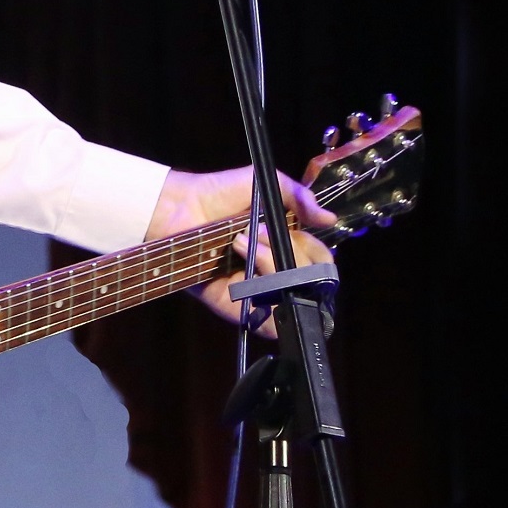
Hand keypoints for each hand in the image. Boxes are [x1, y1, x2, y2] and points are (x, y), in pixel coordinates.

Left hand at [146, 165, 337, 332]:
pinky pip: (265, 323)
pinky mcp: (235, 306)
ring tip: (244, 247)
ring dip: (274, 272)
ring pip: (291, 303)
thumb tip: (329, 219)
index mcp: (287, 247)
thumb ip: (298, 197)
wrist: (178, 207)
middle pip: (310, 284)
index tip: (294, 230)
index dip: (315, 252)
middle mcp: (275, 271)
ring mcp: (257, 291)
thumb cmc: (218, 193)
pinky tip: (245, 274)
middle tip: (257, 233)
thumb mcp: (263, 183)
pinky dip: (264, 304)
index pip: (321, 264)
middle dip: (289, 255)